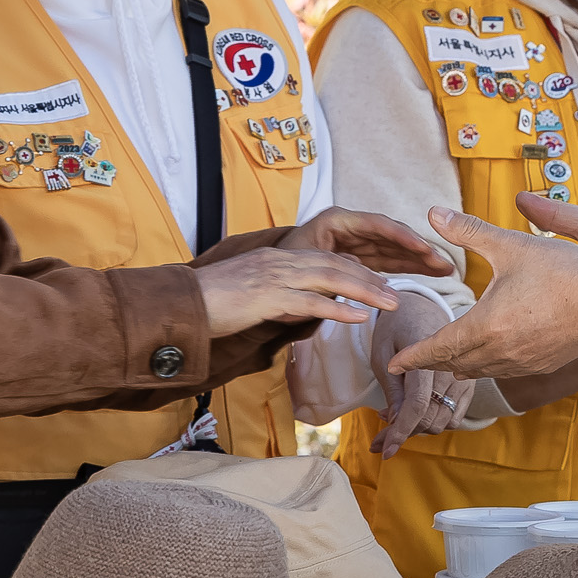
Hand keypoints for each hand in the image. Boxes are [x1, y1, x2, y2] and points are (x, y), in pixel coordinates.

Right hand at [197, 248, 398, 337]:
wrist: (181, 304)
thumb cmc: (211, 304)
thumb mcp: (251, 293)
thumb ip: (278, 295)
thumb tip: (298, 308)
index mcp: (277, 259)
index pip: (326, 260)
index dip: (356, 271)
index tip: (380, 283)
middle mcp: (280, 262)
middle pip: (335, 265)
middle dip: (370, 280)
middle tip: (396, 295)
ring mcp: (274, 278)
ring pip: (330, 279)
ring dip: (365, 291)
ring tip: (391, 303)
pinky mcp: (266, 297)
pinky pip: (309, 302)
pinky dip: (338, 309)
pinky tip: (360, 318)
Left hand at [280, 207, 450, 276]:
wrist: (266, 277)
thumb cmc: (282, 268)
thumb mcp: (305, 265)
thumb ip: (336, 268)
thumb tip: (363, 284)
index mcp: (337, 222)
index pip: (377, 226)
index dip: (403, 237)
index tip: (425, 248)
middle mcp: (351, 228)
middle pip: (392, 236)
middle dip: (420, 250)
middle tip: (445, 262)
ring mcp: (358, 243)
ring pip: (395, 249)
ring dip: (420, 259)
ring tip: (446, 269)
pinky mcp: (360, 258)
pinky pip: (388, 260)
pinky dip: (408, 266)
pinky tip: (429, 272)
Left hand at [366, 295, 474, 457]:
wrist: (420, 307)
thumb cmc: (396, 327)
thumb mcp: (383, 353)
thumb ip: (393, 388)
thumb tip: (396, 421)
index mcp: (426, 356)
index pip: (417, 405)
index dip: (400, 432)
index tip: (385, 452)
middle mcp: (451, 369)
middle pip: (429, 419)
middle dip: (402, 434)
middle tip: (377, 437)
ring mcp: (463, 377)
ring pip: (441, 422)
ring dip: (417, 429)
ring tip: (392, 418)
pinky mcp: (468, 385)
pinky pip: (454, 418)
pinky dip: (434, 422)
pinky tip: (414, 414)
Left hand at [388, 202, 577, 379]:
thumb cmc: (563, 271)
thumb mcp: (512, 244)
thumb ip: (468, 231)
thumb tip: (433, 213)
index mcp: (485, 326)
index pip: (438, 347)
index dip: (413, 356)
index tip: (393, 363)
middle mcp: (500, 352)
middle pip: (455, 364)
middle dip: (432, 363)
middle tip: (414, 361)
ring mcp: (523, 362)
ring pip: (480, 372)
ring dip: (460, 366)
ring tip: (449, 360)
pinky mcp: (544, 364)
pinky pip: (505, 373)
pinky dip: (487, 368)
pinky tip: (490, 358)